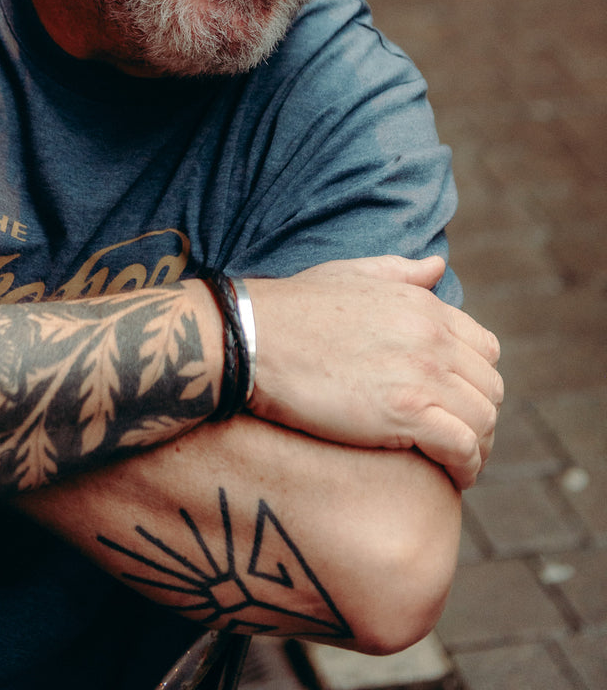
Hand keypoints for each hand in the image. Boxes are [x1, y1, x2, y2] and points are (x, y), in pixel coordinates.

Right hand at [245, 255, 502, 488]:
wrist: (253, 337)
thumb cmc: (292, 309)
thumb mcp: (350, 275)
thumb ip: (400, 271)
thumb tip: (438, 266)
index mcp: (423, 305)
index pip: (485, 350)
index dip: (476, 382)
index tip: (458, 405)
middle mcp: (432, 336)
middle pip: (491, 388)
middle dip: (480, 418)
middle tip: (458, 442)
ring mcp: (422, 374)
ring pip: (484, 420)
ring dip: (477, 448)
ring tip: (457, 465)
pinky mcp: (406, 413)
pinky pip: (463, 447)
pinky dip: (465, 467)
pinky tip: (451, 477)